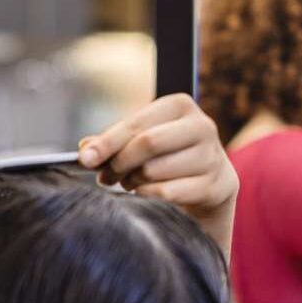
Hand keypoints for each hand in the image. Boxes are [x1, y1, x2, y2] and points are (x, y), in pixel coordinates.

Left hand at [77, 94, 239, 251]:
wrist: (208, 185)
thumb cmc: (167, 157)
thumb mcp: (141, 141)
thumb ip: (113, 143)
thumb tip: (86, 150)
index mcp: (180, 105)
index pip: (136, 124)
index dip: (107, 143)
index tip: (84, 159)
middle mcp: (202, 126)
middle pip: (147, 144)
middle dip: (120, 163)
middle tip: (107, 176)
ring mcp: (212, 156)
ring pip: (155, 171)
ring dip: (133, 182)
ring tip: (131, 182)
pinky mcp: (216, 185)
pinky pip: (168, 193)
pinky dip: (149, 196)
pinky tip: (145, 193)